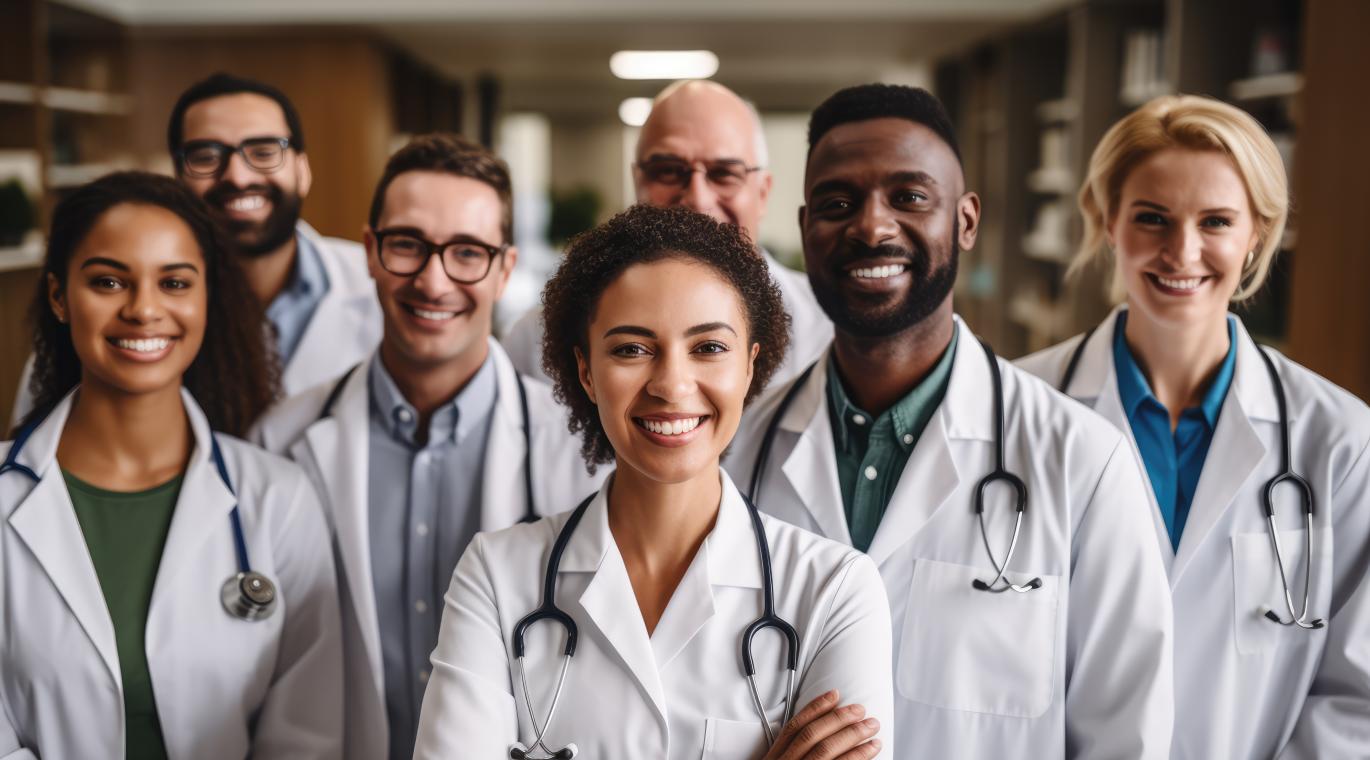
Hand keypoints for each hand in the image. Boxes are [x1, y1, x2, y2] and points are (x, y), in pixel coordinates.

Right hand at [761, 689, 880, 759]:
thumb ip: (790, 752)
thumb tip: (818, 731)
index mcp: (775, 758)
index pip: (794, 727)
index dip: (815, 708)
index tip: (834, 694)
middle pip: (812, 736)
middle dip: (839, 720)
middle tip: (861, 710)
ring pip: (826, 752)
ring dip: (853, 738)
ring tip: (873, 728)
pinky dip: (856, 758)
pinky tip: (871, 751)